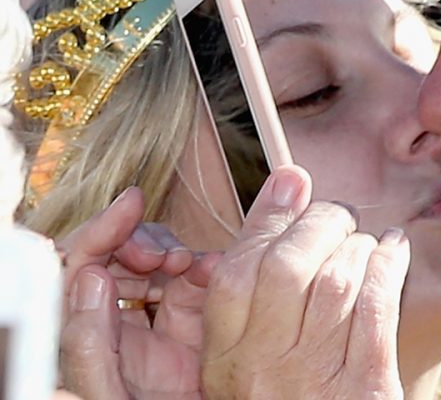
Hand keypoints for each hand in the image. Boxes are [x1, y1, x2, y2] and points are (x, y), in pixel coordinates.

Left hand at [58, 188, 217, 399]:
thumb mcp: (111, 396)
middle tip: (166, 255)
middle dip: (140, 241)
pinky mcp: (193, 320)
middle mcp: (116, 324)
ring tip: (191, 267)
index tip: (130, 206)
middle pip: (115, 256)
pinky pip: (196, 277)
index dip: (99, 231)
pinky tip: (215, 275)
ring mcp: (156, 320)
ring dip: (176, 252)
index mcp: (85, 338)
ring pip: (157, 261)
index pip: (77, 268)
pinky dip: (208, 267)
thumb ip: (90, 345)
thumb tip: (87, 282)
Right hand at [201, 165, 410, 399]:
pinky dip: (389, 267)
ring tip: (367, 239)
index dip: (267, 215)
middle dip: (320, 224)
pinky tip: (396, 249)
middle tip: (338, 215)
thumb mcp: (249, 357)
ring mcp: (315, 378)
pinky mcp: (366, 386)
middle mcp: (264, 368)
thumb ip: (255, 285)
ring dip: (358, 245)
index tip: (292, 180)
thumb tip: (287, 181)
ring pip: (336, 282)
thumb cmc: (288, 397)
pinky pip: (377, 309)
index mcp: (226, 359)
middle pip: (287, 267)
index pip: (235, 271)